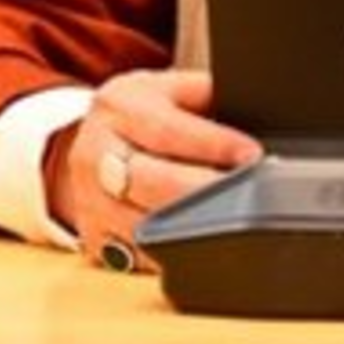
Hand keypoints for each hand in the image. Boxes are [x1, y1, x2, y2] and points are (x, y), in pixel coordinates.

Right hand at [52, 68, 261, 269]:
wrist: (87, 140)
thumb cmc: (141, 114)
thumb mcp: (168, 88)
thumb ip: (206, 94)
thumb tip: (256, 106)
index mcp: (118, 107)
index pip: (166, 129)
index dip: (213, 145)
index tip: (251, 156)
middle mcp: (94, 152)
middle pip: (150, 182)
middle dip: (205, 194)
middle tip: (248, 198)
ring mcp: (88, 200)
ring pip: (141, 227)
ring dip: (190, 230)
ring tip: (231, 224)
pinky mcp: (93, 237)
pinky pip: (134, 256)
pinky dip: (170, 255)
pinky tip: (200, 246)